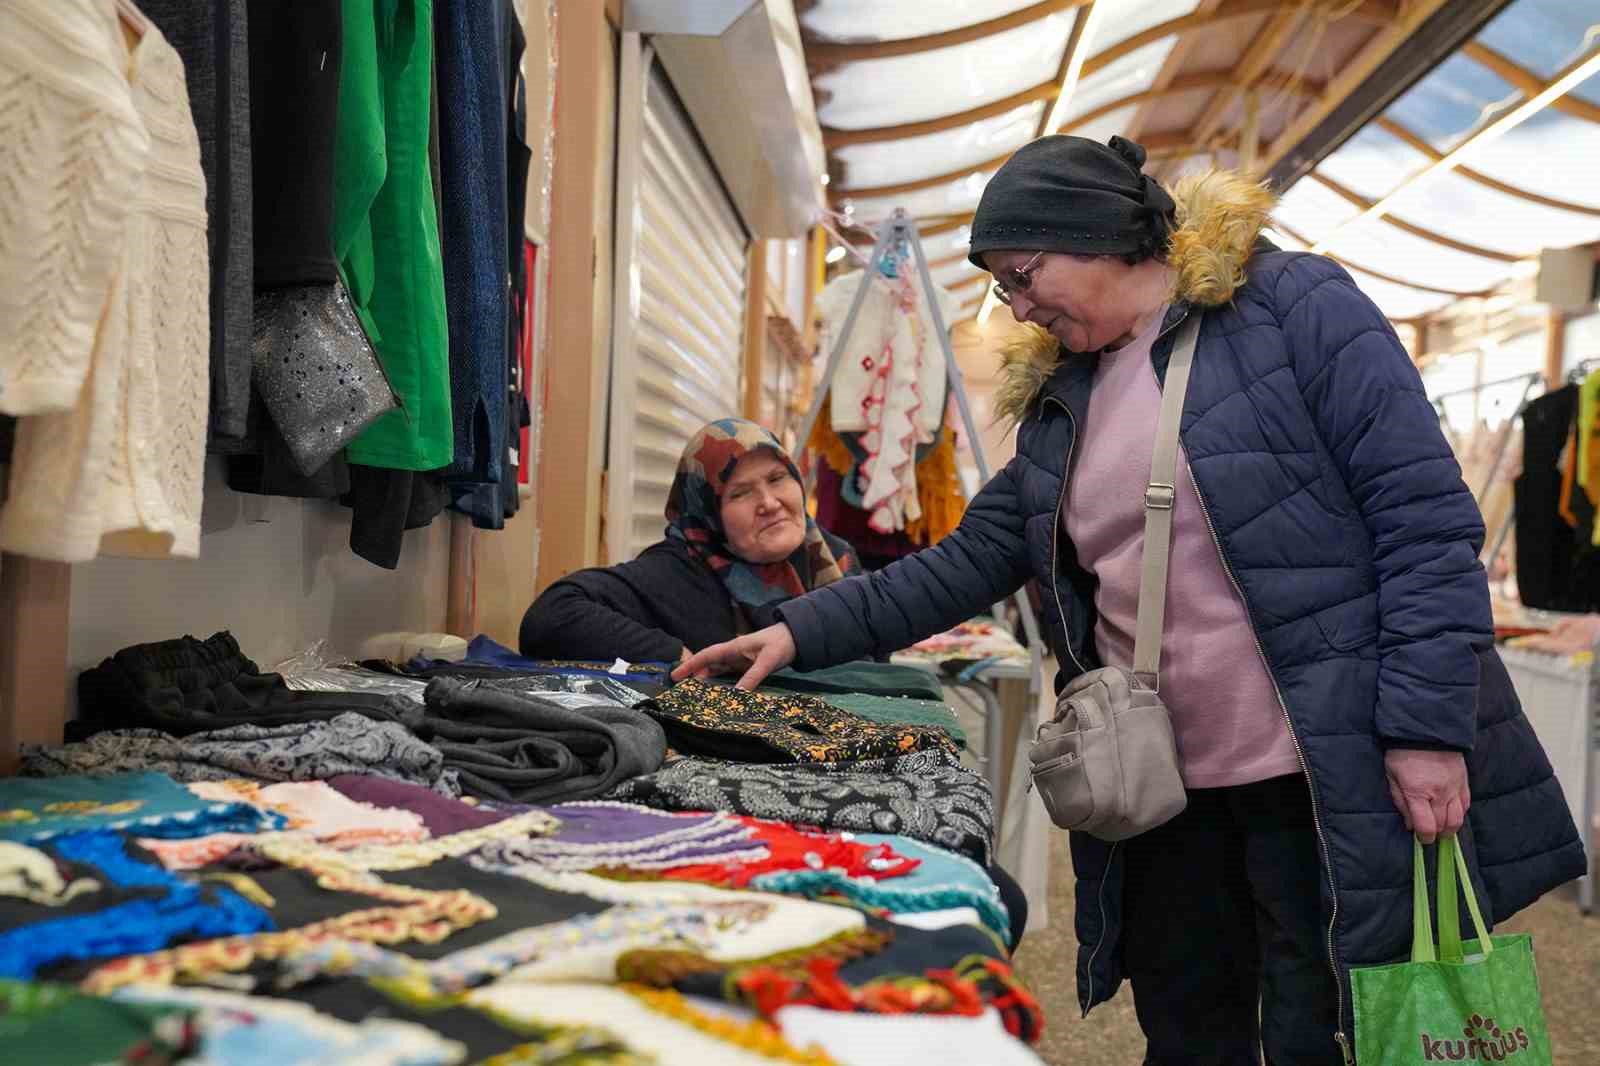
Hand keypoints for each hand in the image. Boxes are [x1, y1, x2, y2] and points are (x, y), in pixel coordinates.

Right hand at [672, 624, 796, 689]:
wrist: (796, 638)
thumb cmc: (781, 644)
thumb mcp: (767, 661)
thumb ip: (752, 677)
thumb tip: (737, 696)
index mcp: (734, 647)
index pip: (706, 656)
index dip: (689, 665)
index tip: (675, 675)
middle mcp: (733, 653)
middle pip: (708, 665)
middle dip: (694, 675)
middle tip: (681, 692)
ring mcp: (739, 660)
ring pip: (717, 671)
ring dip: (706, 680)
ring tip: (695, 695)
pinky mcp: (746, 666)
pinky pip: (729, 675)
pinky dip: (720, 683)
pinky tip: (717, 693)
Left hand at [1385, 748, 1469, 843]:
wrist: (1426, 730)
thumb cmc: (1402, 753)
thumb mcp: (1392, 776)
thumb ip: (1401, 802)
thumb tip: (1410, 824)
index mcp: (1418, 792)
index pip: (1426, 826)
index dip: (1424, 837)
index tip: (1421, 838)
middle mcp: (1439, 794)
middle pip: (1443, 826)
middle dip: (1436, 834)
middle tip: (1429, 834)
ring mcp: (1454, 788)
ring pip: (1458, 819)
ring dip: (1450, 828)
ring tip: (1442, 828)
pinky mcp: (1464, 782)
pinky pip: (1466, 805)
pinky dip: (1459, 813)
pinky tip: (1451, 812)